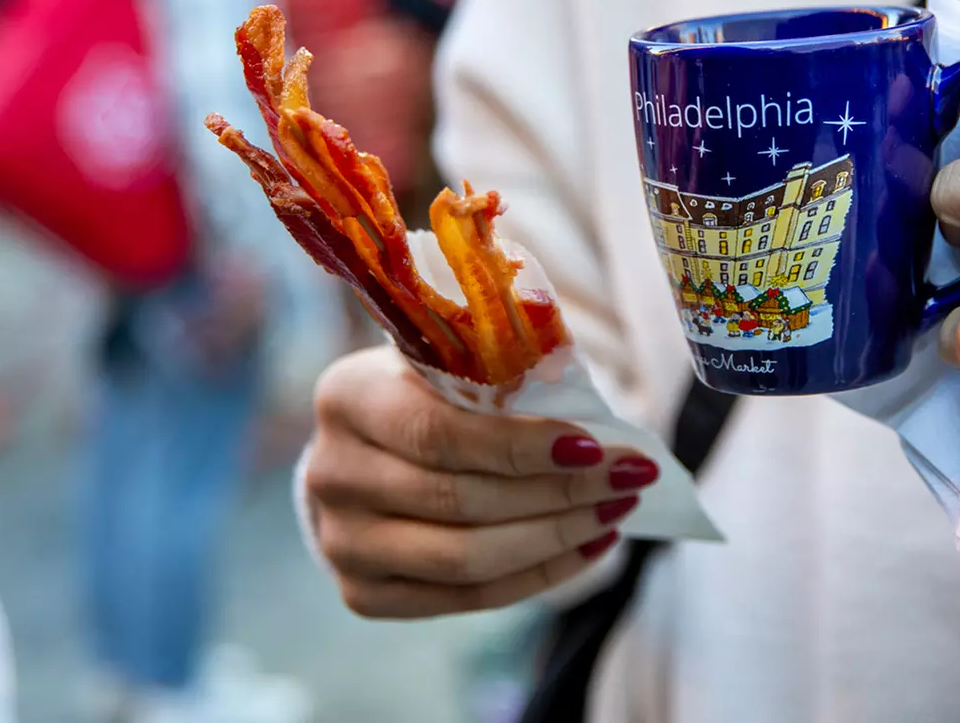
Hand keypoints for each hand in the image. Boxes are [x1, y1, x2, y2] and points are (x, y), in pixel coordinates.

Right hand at [305, 345, 657, 617]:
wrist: (365, 452)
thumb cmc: (428, 393)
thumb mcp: (449, 363)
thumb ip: (498, 375)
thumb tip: (595, 418)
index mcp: (347, 397)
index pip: (440, 434)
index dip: (521, 446)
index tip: (595, 444)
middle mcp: (331, 473)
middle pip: (459, 500)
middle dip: (558, 493)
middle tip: (628, 477)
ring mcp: (342, 542)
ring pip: (466, 558)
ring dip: (557, 537)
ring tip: (616, 511)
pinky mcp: (363, 594)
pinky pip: (467, 597)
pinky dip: (538, 574)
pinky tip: (588, 545)